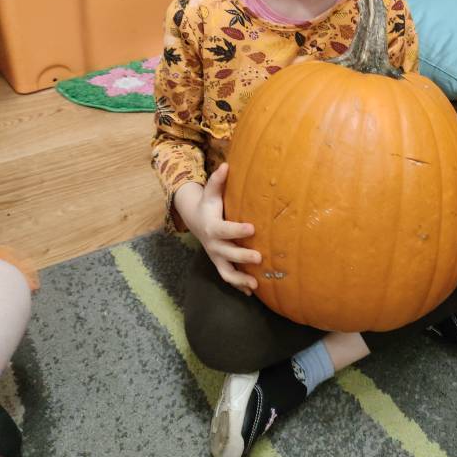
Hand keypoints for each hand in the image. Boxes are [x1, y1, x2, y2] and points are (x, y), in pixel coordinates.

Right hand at [174, 164, 260, 294]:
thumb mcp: (211, 192)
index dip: (237, 230)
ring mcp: (216, 257)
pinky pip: (228, 278)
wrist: (197, 221)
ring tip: (256, 284)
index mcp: (213, 227)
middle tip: (260, 258)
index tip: (252, 228)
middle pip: (227, 254)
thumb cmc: (209, 205)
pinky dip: (239, 286)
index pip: (225, 230)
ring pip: (226, 273)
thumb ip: (217, 180)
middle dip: (242, 258)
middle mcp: (214, 245)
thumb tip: (226, 165)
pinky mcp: (220, 264)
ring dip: (240, 280)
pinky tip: (253, 292)